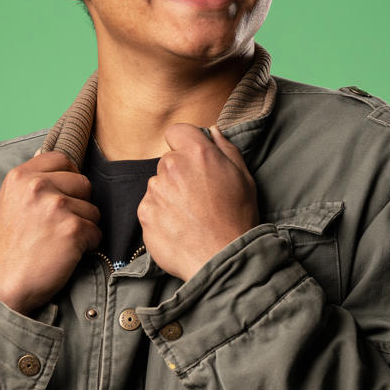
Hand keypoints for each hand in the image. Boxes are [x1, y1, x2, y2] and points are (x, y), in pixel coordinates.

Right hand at [0, 151, 100, 314]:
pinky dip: (88, 244)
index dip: (68, 177)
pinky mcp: (72, 229)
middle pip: (83, 183)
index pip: (62, 159)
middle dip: (79, 204)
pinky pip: (96, 231)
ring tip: (60, 242)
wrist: (2, 286)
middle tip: (60, 226)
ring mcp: (56, 206)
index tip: (63, 195)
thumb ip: (28, 182)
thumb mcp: (6, 204)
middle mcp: (37, 186)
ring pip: (93, 209)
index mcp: (19, 176)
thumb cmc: (6, 249)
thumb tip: (51, 160)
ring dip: (84, 227)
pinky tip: (67, 254)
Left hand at [138, 124, 258, 282]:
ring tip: (190, 216)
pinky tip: (179, 227)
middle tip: (199, 196)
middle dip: (180, 173)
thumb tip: (212, 132)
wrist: (222, 258)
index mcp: (197, 153)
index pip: (176, 131)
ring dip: (169, 195)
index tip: (193, 160)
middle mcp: (172, 166)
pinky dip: (161, 215)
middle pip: (168, 161)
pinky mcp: (145, 213)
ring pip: (158, 184)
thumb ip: (226, 149)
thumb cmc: (238, 218)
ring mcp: (155, 190)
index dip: (184, 144)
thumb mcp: (244, 178)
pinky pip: (150, 206)